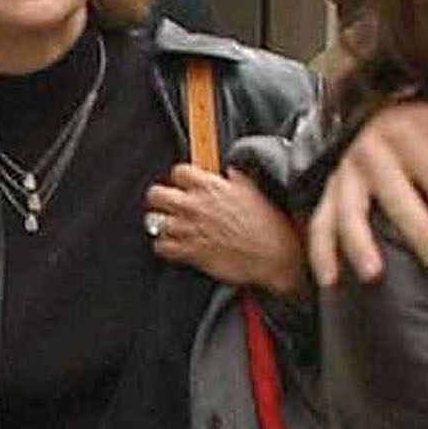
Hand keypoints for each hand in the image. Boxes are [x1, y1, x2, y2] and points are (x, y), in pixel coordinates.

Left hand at [145, 166, 307, 300]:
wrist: (274, 256)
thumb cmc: (268, 225)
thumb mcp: (254, 191)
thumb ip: (236, 179)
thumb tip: (230, 172)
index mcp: (210, 186)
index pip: (178, 171)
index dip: (180, 179)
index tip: (185, 186)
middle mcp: (195, 205)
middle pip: (156, 194)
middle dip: (160, 199)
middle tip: (168, 205)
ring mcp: (190, 229)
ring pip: (153, 221)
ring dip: (160, 224)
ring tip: (169, 227)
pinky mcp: (190, 252)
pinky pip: (160, 247)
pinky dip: (164, 247)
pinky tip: (174, 246)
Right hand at [307, 100, 427, 285]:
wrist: (390, 118)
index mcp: (404, 133)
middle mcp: (368, 152)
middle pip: (394, 195)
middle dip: (417, 229)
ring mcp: (345, 175)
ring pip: (350, 212)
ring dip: (360, 244)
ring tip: (374, 274)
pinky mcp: (330, 195)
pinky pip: (320, 225)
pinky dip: (321, 253)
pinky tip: (330, 281)